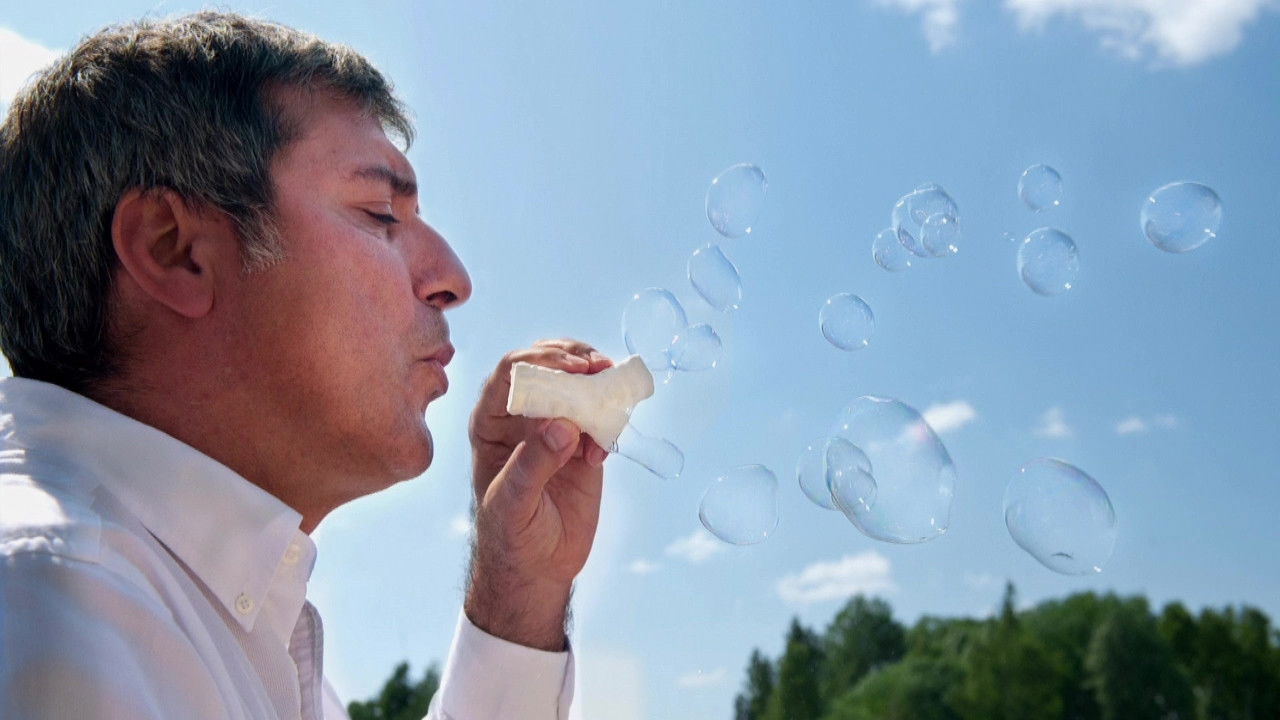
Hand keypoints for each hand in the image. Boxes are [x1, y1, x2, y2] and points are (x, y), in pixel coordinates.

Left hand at [465, 339, 612, 649]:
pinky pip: (602, 416)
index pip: (511, 372)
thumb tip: (562, 424)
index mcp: (491, 422)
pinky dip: (611, 421)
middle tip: (599, 367)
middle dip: (575, 358)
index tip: (572, 368)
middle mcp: (522, 417)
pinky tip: (603, 453)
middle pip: (548, 366)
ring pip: (578, 384)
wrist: (537, 569)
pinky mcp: (583, 444)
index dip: (541, 361)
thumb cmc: (510, 536)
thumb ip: (533, 462)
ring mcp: (555, 427)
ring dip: (599, 380)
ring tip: (614, 389)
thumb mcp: (513, 503)